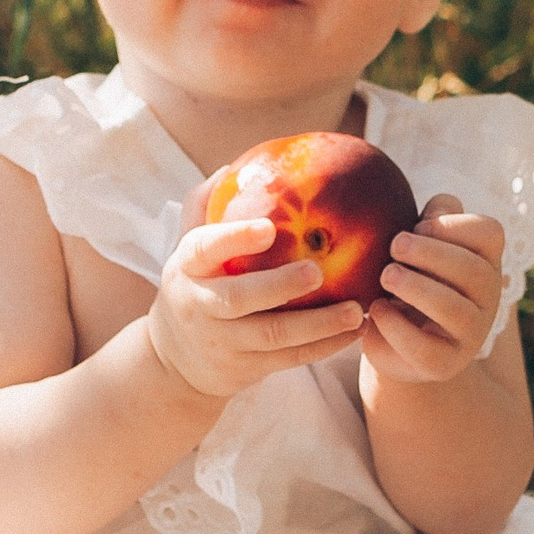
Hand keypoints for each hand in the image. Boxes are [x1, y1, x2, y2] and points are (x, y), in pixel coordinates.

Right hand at [148, 215, 365, 402]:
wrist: (175, 362)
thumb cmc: (194, 286)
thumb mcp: (187, 250)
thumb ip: (205, 208)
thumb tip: (234, 164)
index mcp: (186, 268)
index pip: (204, 249)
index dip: (234, 238)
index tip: (267, 227)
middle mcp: (200, 306)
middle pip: (238, 298)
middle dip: (279, 286)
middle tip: (318, 271)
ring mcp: (223, 343)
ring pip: (273, 336)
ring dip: (318, 324)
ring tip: (357, 310)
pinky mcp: (246, 369)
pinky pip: (290, 358)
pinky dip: (325, 347)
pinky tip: (357, 331)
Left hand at [361, 198, 504, 385]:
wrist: (397, 342)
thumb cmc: (410, 279)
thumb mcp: (420, 246)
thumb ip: (432, 219)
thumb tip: (436, 207)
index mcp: (485, 261)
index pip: (490, 232)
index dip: (454, 225)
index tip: (418, 226)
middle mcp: (487, 297)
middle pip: (474, 270)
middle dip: (431, 254)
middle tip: (394, 246)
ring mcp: (470, 333)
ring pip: (455, 310)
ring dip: (417, 288)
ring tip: (386, 275)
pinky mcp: (444, 364)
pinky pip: (425, 347)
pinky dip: (397, 326)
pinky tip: (376, 311)